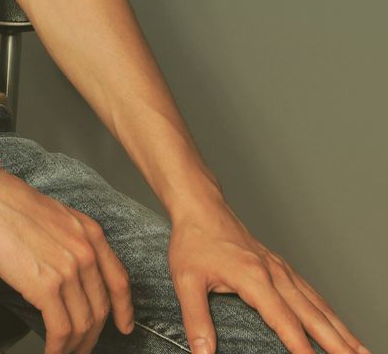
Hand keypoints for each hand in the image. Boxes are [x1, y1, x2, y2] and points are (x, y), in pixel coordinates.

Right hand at [0, 169, 135, 353]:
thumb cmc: (13, 205)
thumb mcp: (59, 216)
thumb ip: (75, 243)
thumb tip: (75, 274)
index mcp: (90, 234)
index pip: (119, 280)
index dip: (124, 309)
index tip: (124, 325)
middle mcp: (85, 252)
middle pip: (100, 309)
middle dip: (93, 335)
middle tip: (83, 345)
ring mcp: (68, 271)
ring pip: (82, 324)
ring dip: (75, 346)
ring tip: (65, 351)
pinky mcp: (46, 287)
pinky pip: (60, 330)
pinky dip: (58, 348)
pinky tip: (51, 351)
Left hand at [167, 196, 370, 353]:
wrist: (200, 206)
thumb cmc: (193, 240)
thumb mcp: (185, 280)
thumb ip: (195, 318)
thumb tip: (203, 351)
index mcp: (253, 277)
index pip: (283, 320)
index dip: (300, 346)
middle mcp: (274, 274)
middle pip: (312, 314)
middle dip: (337, 342)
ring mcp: (280, 269)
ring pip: (318, 304)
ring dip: (341, 329)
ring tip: (361, 351)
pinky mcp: (280, 267)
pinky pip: (311, 293)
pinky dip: (329, 312)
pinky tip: (337, 325)